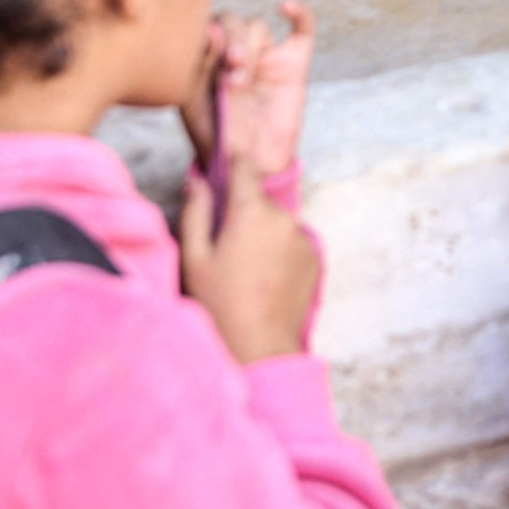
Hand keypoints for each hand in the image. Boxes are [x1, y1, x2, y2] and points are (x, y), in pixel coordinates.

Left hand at [179, 2, 316, 181]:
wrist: (247, 164)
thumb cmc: (216, 137)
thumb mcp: (196, 103)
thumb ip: (200, 67)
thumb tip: (210, 30)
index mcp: (207, 57)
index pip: (207, 26)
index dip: (208, 37)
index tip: (209, 60)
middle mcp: (235, 51)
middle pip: (233, 20)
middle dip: (231, 42)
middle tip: (233, 73)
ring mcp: (266, 56)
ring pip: (258, 26)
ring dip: (250, 46)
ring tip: (244, 80)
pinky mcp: (294, 62)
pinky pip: (303, 28)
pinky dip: (298, 13)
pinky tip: (285, 6)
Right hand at [180, 153, 318, 363]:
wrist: (260, 346)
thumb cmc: (219, 303)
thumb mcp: (194, 257)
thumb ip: (196, 211)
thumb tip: (200, 181)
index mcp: (252, 212)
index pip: (245, 166)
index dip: (232, 162)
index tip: (223, 166)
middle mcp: (284, 218)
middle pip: (260, 199)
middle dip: (243, 210)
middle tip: (223, 241)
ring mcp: (303, 239)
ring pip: (276, 222)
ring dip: (261, 232)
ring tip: (243, 267)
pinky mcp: (314, 259)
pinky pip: (291, 242)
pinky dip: (278, 250)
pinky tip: (262, 278)